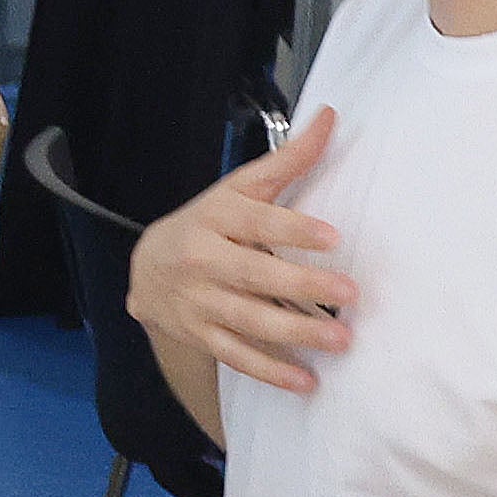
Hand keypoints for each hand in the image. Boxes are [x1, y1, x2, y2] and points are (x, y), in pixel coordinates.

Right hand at [127, 103, 354, 396]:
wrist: (146, 268)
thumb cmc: (210, 222)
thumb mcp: (239, 188)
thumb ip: (288, 159)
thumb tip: (331, 116)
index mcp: (216, 217)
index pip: (256, 223)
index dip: (292, 230)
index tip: (332, 237)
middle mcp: (203, 260)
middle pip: (255, 275)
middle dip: (303, 287)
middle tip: (350, 294)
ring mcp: (199, 302)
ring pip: (249, 320)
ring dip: (296, 334)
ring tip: (341, 339)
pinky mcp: (200, 336)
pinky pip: (237, 356)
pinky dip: (270, 371)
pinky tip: (306, 381)